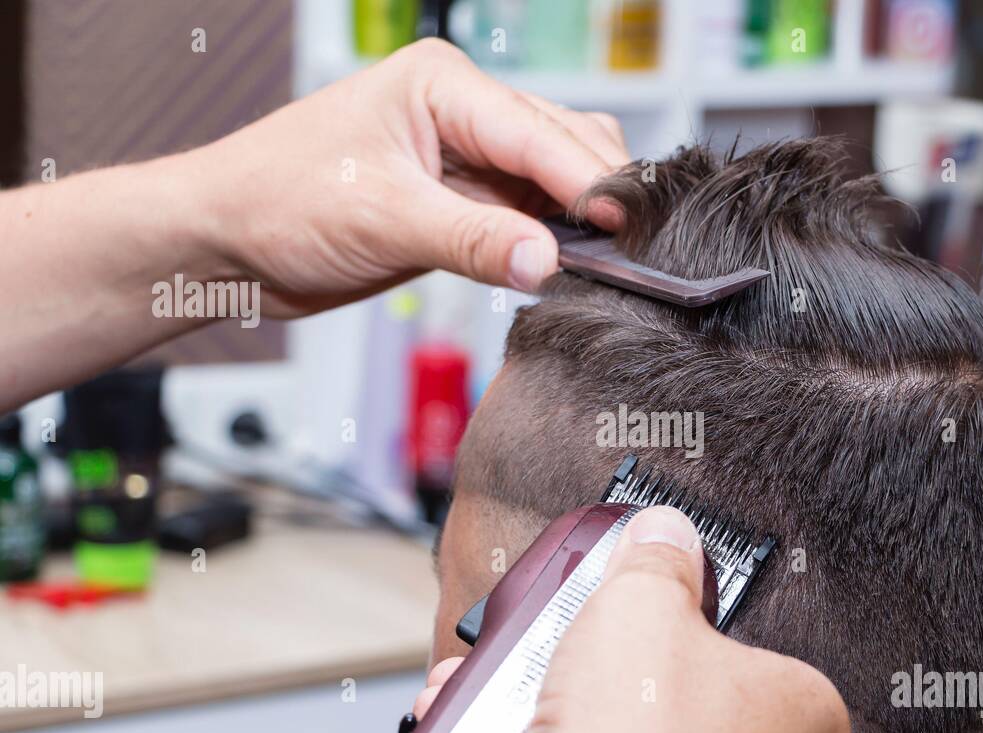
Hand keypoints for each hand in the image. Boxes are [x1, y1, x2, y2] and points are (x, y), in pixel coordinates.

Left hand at [191, 38, 628, 316]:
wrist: (228, 243)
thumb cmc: (276, 199)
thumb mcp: (382, 218)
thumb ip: (472, 240)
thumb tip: (547, 261)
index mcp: (443, 85)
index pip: (538, 132)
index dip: (587, 182)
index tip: (626, 227)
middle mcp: (463, 113)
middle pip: (562, 149)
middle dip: (593, 198)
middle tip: (626, 255)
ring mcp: (465, 161)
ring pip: (552, 186)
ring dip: (575, 224)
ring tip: (602, 268)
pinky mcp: (461, 206)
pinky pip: (525, 221)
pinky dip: (548, 245)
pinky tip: (564, 270)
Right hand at [416, 507, 851, 732]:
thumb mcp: (639, 604)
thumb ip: (658, 557)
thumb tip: (663, 532)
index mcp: (811, 718)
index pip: (751, 652)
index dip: (685, 631)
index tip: (641, 625)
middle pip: (698, 707)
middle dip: (631, 684)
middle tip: (589, 663)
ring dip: (596, 730)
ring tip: (540, 704)